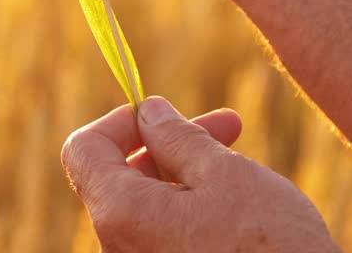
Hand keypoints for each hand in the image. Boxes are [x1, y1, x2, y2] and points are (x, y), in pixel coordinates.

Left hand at [62, 97, 338, 252]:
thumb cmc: (267, 244)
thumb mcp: (224, 174)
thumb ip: (178, 137)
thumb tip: (149, 113)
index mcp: (119, 213)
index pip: (83, 150)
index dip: (121, 121)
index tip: (166, 114)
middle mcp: (118, 249)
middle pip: (118, 177)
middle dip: (167, 143)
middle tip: (228, 126)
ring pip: (147, 207)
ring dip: (187, 174)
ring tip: (242, 162)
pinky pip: (164, 237)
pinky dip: (192, 210)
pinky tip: (238, 204)